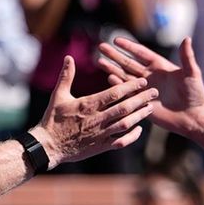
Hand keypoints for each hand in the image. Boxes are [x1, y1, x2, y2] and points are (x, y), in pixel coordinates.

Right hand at [33, 55, 156, 166]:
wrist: (48, 147)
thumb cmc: (52, 120)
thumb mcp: (58, 96)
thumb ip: (66, 76)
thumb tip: (69, 57)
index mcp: (88, 105)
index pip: (114, 93)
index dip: (130, 87)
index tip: (142, 81)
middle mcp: (97, 119)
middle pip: (124, 108)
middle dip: (141, 99)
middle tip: (155, 92)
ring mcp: (100, 134)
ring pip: (125, 124)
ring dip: (140, 116)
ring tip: (151, 108)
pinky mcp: (100, 146)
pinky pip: (120, 141)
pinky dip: (131, 136)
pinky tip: (139, 129)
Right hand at [98, 36, 203, 136]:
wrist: (192, 116)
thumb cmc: (195, 94)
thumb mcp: (192, 73)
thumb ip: (187, 57)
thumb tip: (187, 38)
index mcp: (160, 66)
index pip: (140, 53)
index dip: (129, 46)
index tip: (116, 40)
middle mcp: (150, 76)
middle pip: (128, 63)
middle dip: (115, 55)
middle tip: (101, 47)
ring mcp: (144, 89)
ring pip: (125, 76)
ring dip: (112, 69)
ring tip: (99, 61)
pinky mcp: (142, 102)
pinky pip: (127, 93)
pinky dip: (118, 86)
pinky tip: (108, 79)